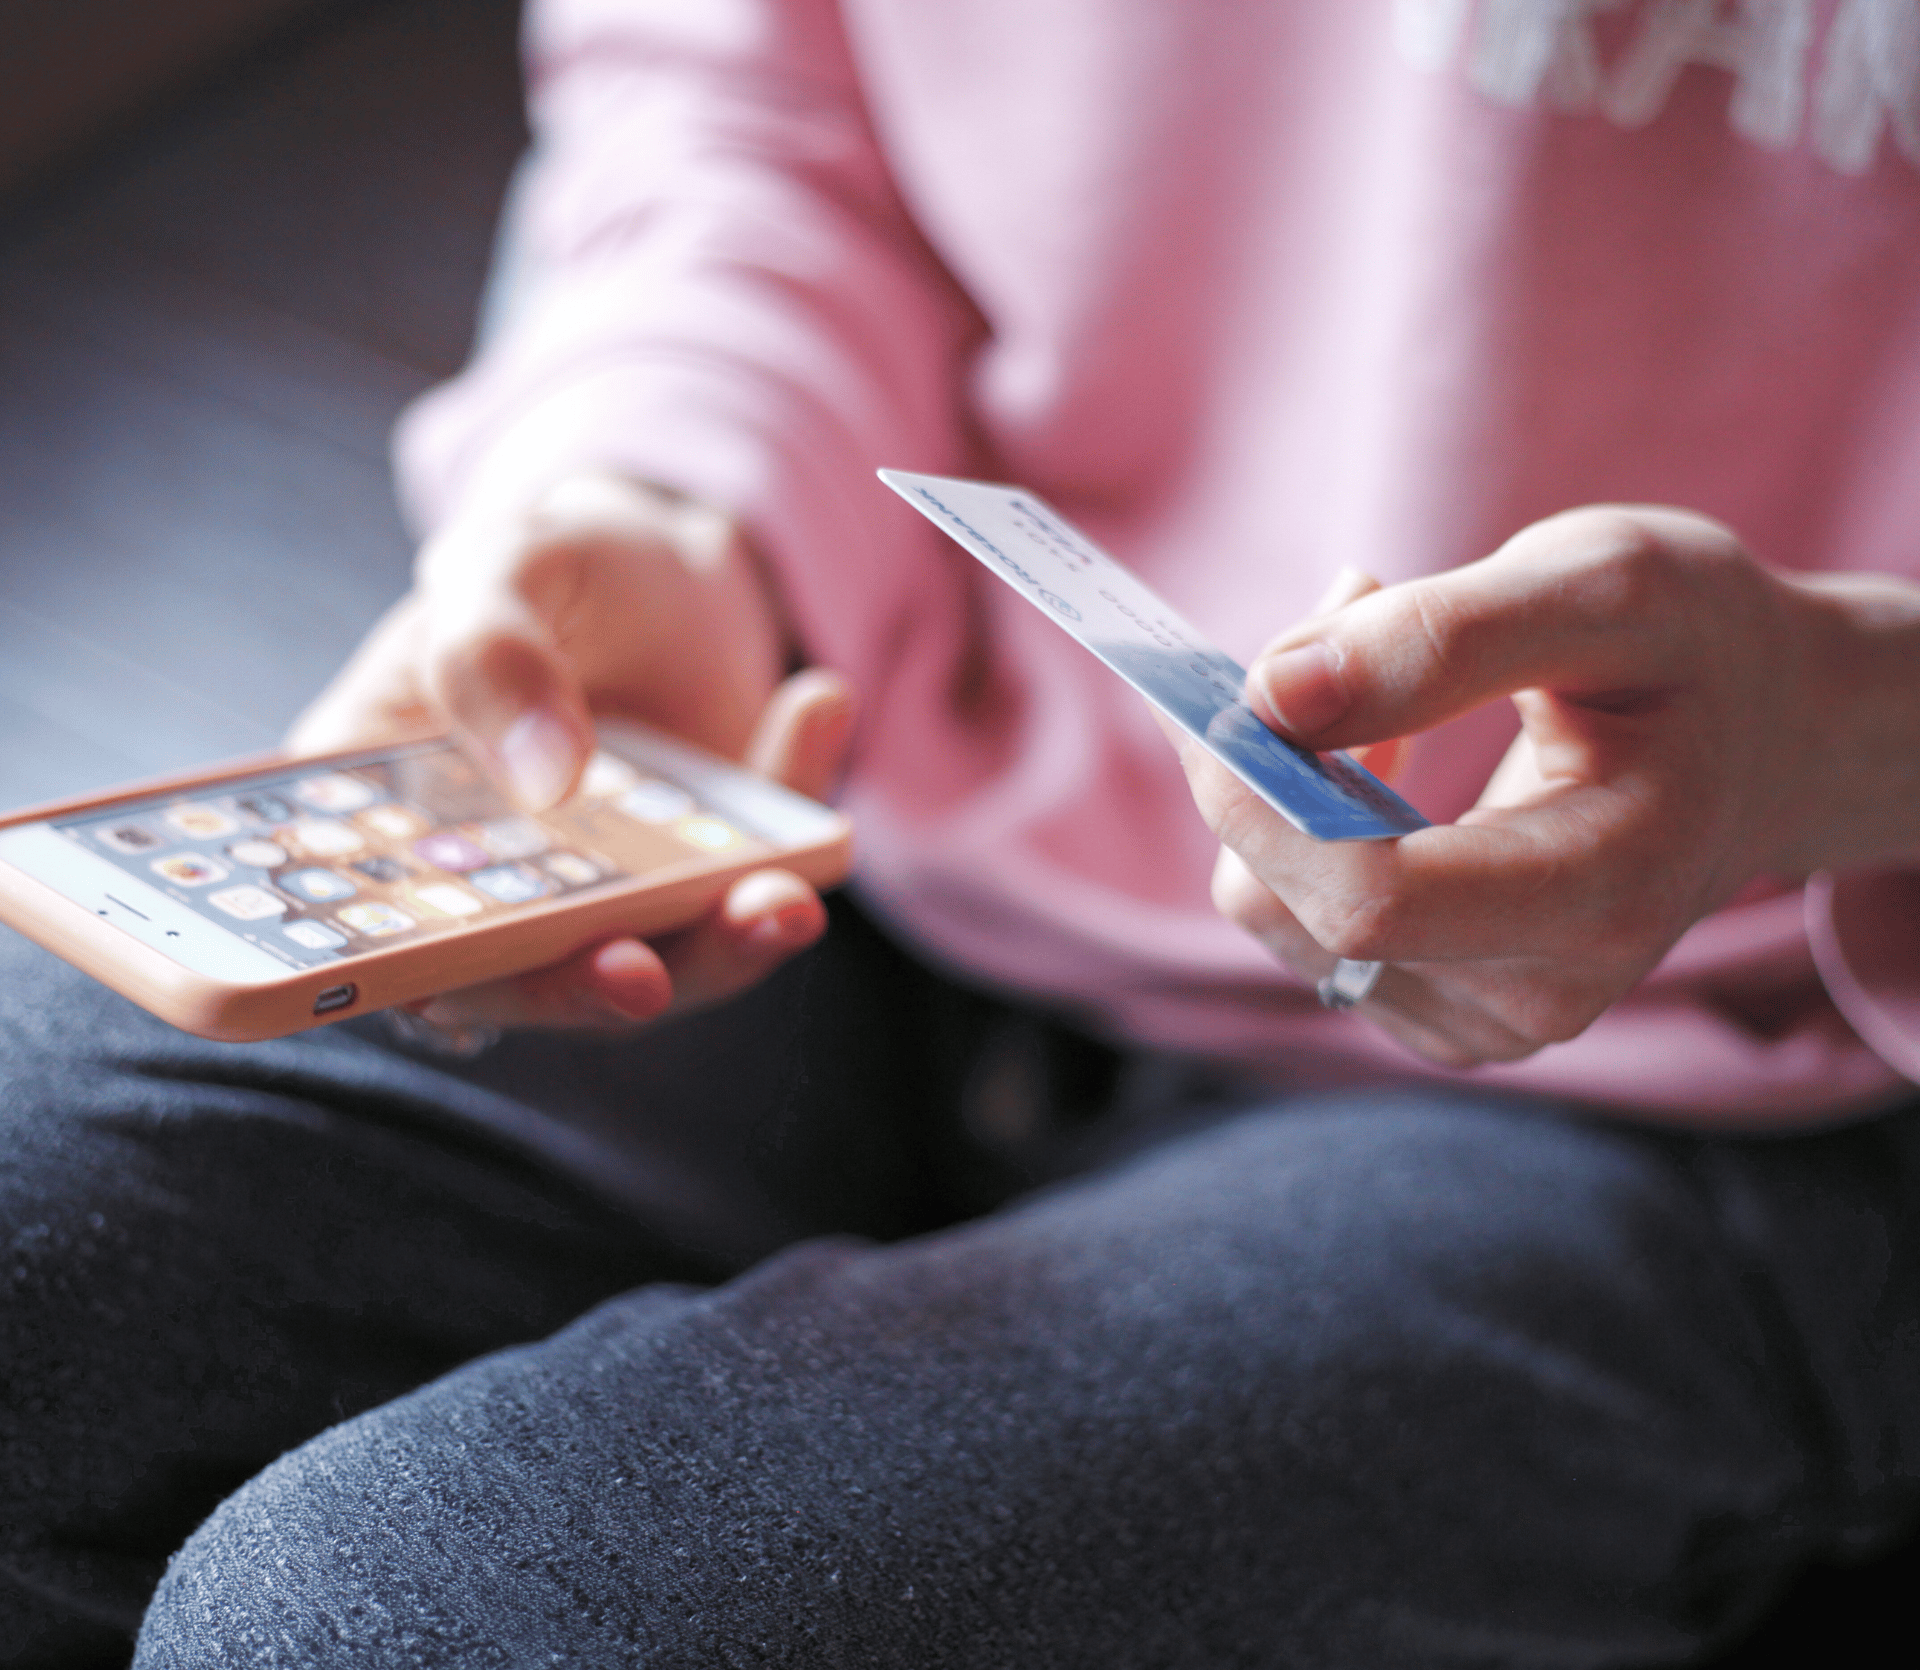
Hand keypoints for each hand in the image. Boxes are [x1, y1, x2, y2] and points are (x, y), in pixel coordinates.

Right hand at [289, 472, 856, 1031]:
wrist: (668, 562)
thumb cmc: (548, 569)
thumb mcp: (503, 566)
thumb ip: (492, 654)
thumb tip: (547, 776)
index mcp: (387, 827)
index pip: (371, 930)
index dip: (402, 971)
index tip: (458, 977)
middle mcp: (493, 893)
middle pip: (524, 982)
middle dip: (584, 989)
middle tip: (639, 975)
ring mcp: (609, 903)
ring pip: (659, 966)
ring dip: (721, 948)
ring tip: (784, 897)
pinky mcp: (706, 890)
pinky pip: (755, 885)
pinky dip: (798, 827)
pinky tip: (815, 706)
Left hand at [1176, 507, 1919, 1068]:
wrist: (1771, 742)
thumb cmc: (1699, 648)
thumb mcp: (1605, 584)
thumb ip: (1442, 636)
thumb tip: (1272, 691)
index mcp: (1604, 894)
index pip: (1370, 898)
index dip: (1262, 796)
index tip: (1231, 688)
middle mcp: (1540, 996)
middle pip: (1302, 914)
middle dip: (1264, 771)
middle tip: (1322, 632)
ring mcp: (1485, 1022)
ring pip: (1277, 915)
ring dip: (1281, 789)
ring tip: (1384, 687)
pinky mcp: (1438, 1013)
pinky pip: (1297, 924)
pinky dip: (1299, 830)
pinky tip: (1379, 760)